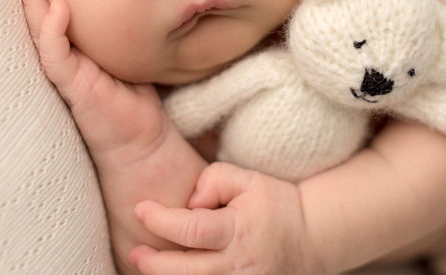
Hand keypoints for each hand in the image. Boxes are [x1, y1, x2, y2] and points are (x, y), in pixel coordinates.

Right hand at [19, 0, 166, 157]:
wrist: (141, 140)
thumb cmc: (132, 98)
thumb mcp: (126, 58)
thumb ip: (118, 34)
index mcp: (74, 54)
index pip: (52, 19)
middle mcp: (63, 62)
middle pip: (38, 23)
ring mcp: (64, 75)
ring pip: (40, 35)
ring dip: (33, 5)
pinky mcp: (72, 88)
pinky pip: (56, 57)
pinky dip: (54, 32)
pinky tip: (58, 9)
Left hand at [128, 162, 325, 274]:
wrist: (311, 236)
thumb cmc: (274, 204)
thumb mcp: (248, 179)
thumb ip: (213, 180)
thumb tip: (188, 203)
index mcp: (238, 230)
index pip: (190, 229)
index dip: (159, 221)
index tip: (141, 209)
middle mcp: (238, 264)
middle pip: (183, 271)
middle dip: (152, 263)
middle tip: (135, 252)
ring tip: (149, 265)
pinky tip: (173, 273)